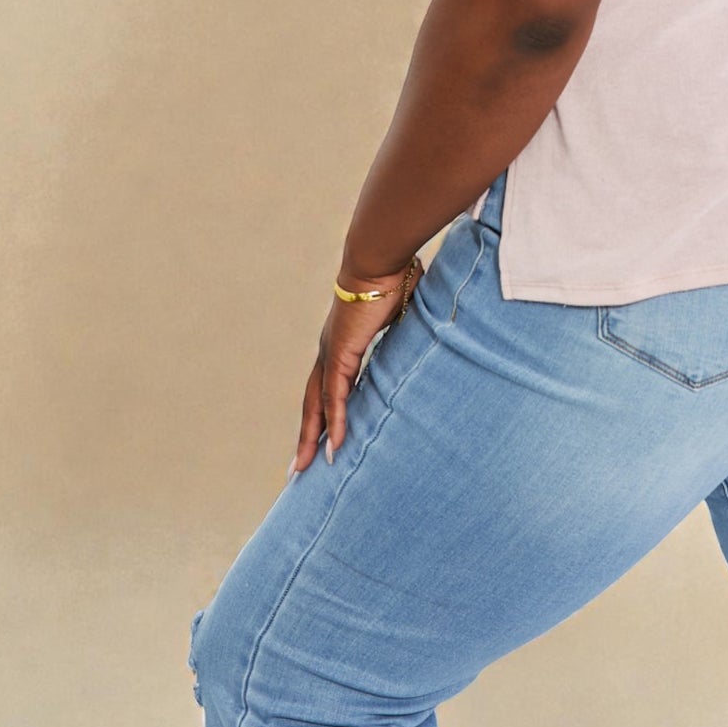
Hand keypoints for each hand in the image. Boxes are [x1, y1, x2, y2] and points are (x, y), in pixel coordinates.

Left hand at [289, 259, 423, 473]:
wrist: (380, 258)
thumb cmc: (395, 276)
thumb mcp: (403, 313)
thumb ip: (406, 331)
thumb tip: (430, 334)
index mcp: (343, 341)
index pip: (328, 385)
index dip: (323, 411)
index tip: (320, 434)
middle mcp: (331, 350)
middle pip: (313, 401)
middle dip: (306, 434)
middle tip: (297, 467)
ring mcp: (332, 352)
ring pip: (317, 404)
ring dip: (311, 437)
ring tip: (305, 468)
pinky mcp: (340, 353)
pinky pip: (335, 396)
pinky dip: (334, 422)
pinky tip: (333, 446)